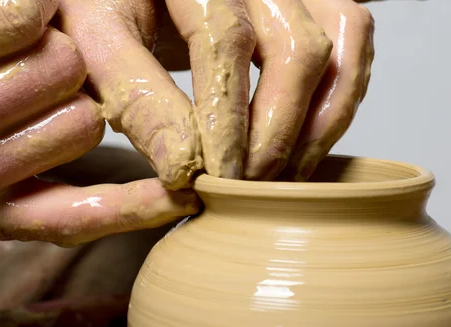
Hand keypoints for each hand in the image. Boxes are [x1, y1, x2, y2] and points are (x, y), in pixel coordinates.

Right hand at [0, 0, 197, 249]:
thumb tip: (43, 7)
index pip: (19, 13)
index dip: (37, 7)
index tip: (38, 11)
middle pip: (64, 68)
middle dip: (62, 59)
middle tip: (31, 67)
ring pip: (83, 127)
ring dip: (74, 112)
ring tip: (30, 115)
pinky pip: (87, 214)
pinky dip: (139, 203)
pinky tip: (180, 194)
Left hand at [57, 0, 373, 184]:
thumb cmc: (112, 6)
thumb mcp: (99, 39)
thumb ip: (136, 96)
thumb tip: (179, 168)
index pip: (225, 42)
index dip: (227, 118)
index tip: (216, 175)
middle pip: (296, 49)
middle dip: (275, 131)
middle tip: (246, 184)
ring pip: (337, 51)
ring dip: (317, 126)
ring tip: (280, 178)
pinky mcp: (312, 3)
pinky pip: (351, 46)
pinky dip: (339, 102)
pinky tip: (305, 145)